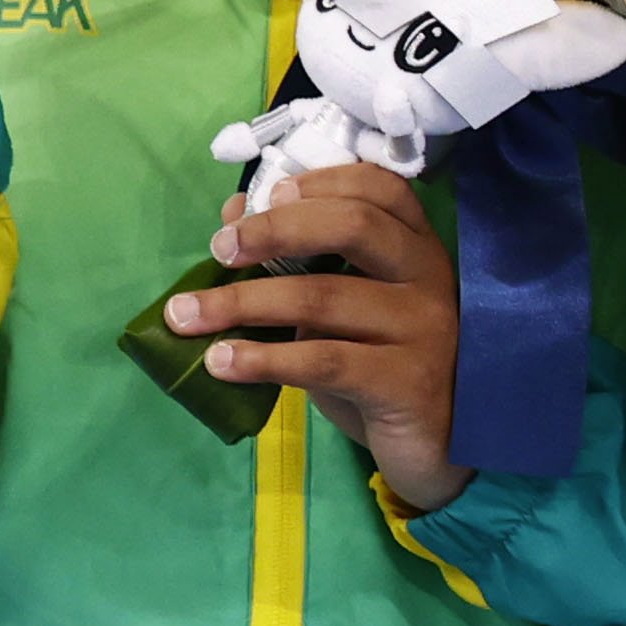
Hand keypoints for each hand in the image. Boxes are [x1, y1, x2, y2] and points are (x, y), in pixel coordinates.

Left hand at [172, 165, 471, 510]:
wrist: (439, 442)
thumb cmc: (385, 363)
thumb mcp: (346, 308)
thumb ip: (303, 263)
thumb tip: (233, 217)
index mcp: (416, 246)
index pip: (380, 188)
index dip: (320, 183)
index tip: (265, 196)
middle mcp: (427, 276)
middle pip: (354, 226)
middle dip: (275, 230)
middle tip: (220, 250)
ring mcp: (422, 328)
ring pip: (325, 297)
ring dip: (244, 302)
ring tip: (186, 316)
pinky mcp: (406, 382)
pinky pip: (325, 362)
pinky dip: (263, 359)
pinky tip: (222, 362)